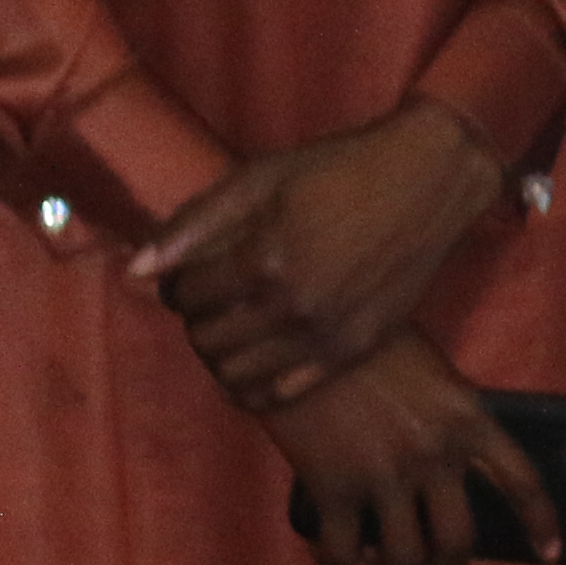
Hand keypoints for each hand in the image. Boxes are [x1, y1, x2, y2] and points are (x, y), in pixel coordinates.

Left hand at [136, 101, 511, 411]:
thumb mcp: (259, 179)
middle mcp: (292, 308)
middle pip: (206, 340)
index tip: (192, 272)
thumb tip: (135, 272)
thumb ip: (193, 225)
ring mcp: (325, 335)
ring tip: (234, 328)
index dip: (177, 284)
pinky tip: (253, 368)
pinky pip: (283, 395)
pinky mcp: (354, 351)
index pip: (185, 297)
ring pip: (237, 375)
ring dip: (221, 355)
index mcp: (263, 260)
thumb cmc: (339, 170)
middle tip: (214, 298)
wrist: (430, 180)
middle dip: (198, 319)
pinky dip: (255, 391)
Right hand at [263, 332, 559, 564]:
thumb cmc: (371, 344)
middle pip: (457, 542)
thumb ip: (450, 420)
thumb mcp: (433, 373)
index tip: (551, 554)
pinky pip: (341, 553)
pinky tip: (333, 550)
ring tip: (379, 556)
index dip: (541, 523)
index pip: (521, 480)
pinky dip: (336, 561)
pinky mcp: (332, 489)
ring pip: (402, 559)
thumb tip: (451, 467)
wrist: (303, 332)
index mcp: (469, 420)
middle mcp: (435, 455)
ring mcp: (384, 476)